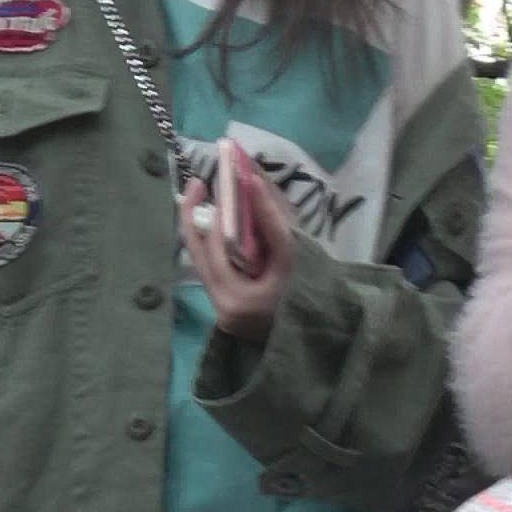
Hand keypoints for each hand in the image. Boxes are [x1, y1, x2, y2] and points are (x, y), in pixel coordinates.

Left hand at [181, 150, 295, 336]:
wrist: (317, 331)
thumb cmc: (310, 292)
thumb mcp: (293, 255)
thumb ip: (272, 219)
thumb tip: (251, 180)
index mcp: (238, 299)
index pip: (218, 250)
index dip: (217, 214)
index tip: (219, 184)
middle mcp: (221, 308)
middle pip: (198, 256)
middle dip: (193, 217)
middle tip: (197, 184)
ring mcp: (221, 311)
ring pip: (202, 263)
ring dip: (200, 230)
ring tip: (202, 198)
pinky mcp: (224, 307)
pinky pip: (212, 270)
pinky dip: (212, 246)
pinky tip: (216, 225)